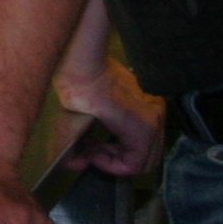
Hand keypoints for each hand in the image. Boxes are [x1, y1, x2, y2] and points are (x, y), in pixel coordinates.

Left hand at [58, 57, 164, 176]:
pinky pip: (146, 130)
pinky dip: (128, 136)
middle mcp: (155, 118)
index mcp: (142, 127)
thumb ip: (69, 151)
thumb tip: (73, 167)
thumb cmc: (80, 85)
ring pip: (148, 145)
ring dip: (124, 149)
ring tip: (99, 141)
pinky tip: (106, 128)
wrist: (85, 56)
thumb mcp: (68, 123)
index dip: (112, 167)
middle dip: (120, 160)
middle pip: (148, 159)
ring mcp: (154, 107)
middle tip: (97, 151)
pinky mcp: (148, 99)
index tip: (93, 155)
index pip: (137, 165)